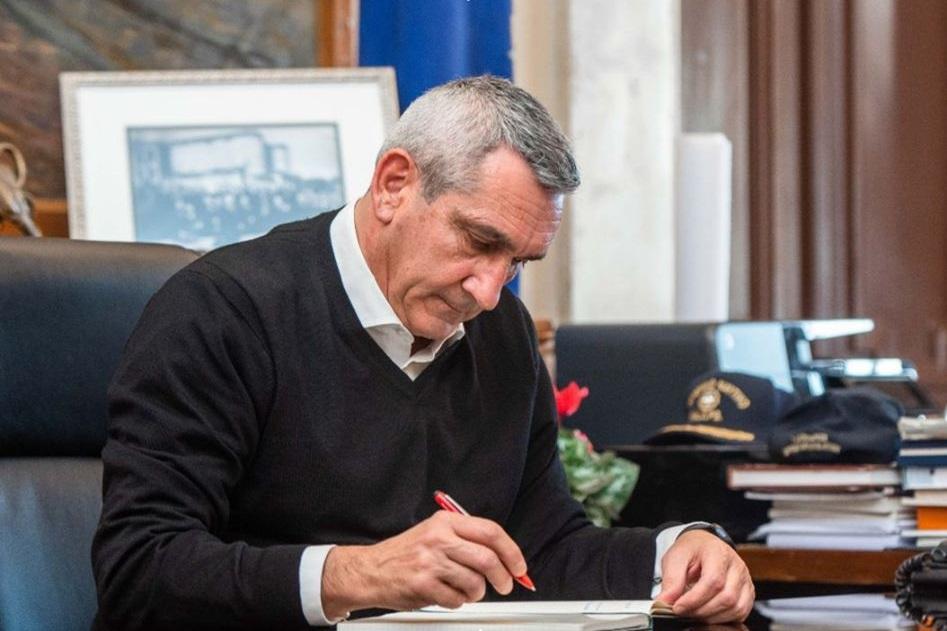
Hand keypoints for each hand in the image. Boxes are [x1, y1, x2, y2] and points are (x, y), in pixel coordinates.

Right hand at [320, 511, 527, 618]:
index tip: (519, 566)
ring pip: (475, 583)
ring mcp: (430, 562)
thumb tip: (503, 557)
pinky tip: (446, 594)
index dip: (512, 551)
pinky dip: (458, 602)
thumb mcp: (434, 532)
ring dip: (477, 593)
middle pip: (488, 559)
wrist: (370, 570)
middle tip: (505, 585)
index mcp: (445, 522)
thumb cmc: (405, 553)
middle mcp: (439, 538)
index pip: (490, 532)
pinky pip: (457, 600)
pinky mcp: (423, 584)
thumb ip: (466, 540)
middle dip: (503, 577)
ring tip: (465, 590)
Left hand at [655, 529, 754, 622]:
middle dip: (701, 610)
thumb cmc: (691, 551)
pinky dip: (724, 618)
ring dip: (712, 617)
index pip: (713, 581)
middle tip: (683, 612)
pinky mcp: (748, 593)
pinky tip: (707, 614)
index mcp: (718, 553)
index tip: (677, 608)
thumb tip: (665, 602)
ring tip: (694, 613)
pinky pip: (741, 612)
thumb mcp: (675, 558)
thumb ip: (671, 579)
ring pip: (736, 608)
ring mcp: (745, 580)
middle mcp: (737, 566)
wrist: (704, 545)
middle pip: (726, 597)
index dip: (694, 599)